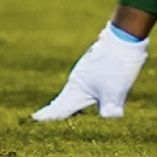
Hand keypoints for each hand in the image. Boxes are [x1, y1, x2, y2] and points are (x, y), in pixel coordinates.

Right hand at [32, 24, 149, 120]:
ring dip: (66, 102)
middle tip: (40, 117)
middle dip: (55, 110)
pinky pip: (83, 86)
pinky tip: (84, 95)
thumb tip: (109, 118)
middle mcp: (78, 81)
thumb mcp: (115, 92)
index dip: (48, 115)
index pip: (60, 107)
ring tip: (59, 109)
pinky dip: (78, 95)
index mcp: (77, 88)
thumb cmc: (116, 67)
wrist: (122, 39)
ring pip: (73, 92)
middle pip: (64, 100)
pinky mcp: (95, 68)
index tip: (34, 118)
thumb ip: (110, 109)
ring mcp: (86, 73)